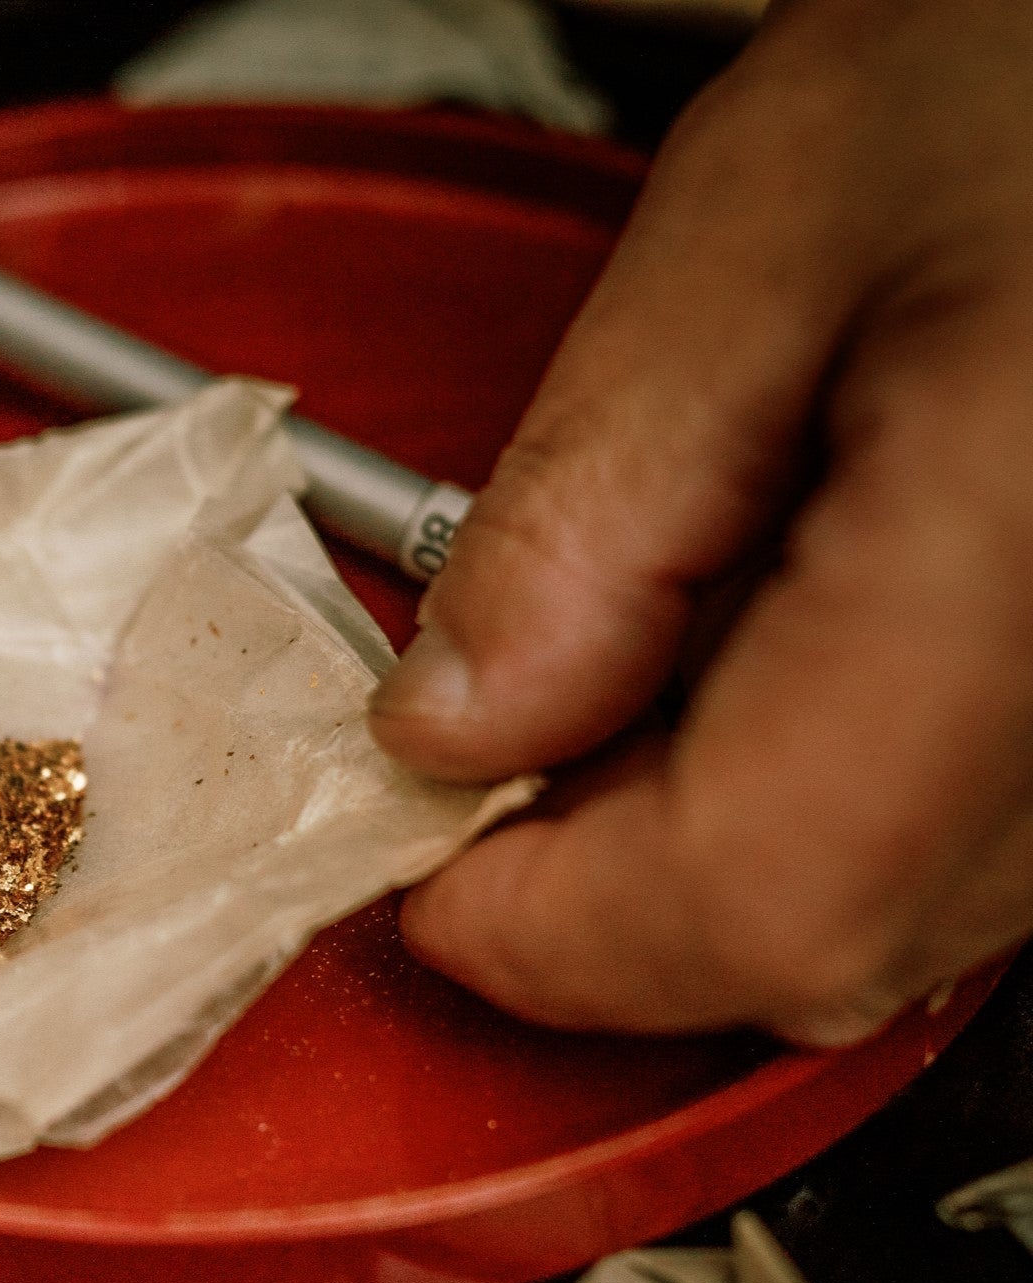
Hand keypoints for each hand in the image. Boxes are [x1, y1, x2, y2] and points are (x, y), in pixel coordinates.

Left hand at [370, 0, 1032, 1044]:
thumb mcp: (775, 223)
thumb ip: (594, 507)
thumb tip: (453, 724)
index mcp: (1019, 576)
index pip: (753, 900)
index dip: (549, 928)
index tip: (424, 868)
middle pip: (809, 943)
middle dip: (601, 885)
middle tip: (503, 738)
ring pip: (877, 922)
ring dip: (698, 845)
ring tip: (645, 650)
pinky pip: (945, 848)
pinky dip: (803, 797)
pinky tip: (763, 648)